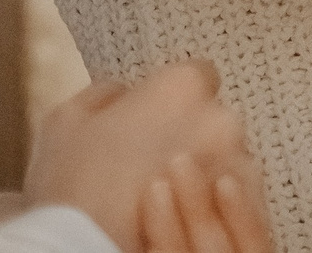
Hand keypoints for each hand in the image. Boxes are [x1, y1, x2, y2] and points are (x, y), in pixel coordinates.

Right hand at [15, 61, 260, 252]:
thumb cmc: (74, 183)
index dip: (174, 98)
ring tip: (168, 195)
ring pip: (228, 157)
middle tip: (155, 160)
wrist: (89, 250)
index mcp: (181, 87)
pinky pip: (236, 199)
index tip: (155, 119)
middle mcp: (221, 117)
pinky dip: (216, 204)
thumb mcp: (66, 121)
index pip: (196, 76)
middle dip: (192, 133)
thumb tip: (124, 90)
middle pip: (214, 118)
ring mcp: (237, 164)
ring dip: (207, 168)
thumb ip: (105, 93)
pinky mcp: (245, 210)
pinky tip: (182, 217)